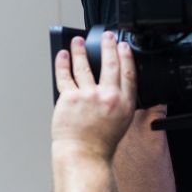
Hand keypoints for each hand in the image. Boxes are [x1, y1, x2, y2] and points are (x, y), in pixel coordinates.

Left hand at [52, 32, 137, 160]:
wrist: (83, 155)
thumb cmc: (100, 143)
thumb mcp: (122, 123)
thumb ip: (121, 103)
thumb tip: (117, 87)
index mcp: (124, 104)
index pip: (128, 73)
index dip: (126, 56)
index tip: (123, 45)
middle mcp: (107, 97)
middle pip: (109, 64)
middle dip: (108, 46)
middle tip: (107, 36)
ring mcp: (88, 96)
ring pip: (84, 66)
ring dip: (80, 50)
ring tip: (78, 41)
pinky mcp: (70, 98)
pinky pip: (65, 76)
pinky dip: (63, 63)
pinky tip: (63, 54)